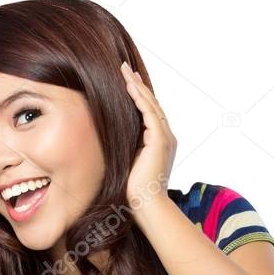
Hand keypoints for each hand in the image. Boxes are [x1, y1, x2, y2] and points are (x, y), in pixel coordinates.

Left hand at [120, 61, 176, 204]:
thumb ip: (125, 149)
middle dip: (137, 85)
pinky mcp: (161, 140)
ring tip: (125, 71)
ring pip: (151, 104)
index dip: (137, 96)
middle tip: (124, 69)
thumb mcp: (128, 163)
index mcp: (159, 143)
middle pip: (151, 104)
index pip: (148, 113)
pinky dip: (140, 98)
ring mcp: (166, 138)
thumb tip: (107, 140)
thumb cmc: (134, 191)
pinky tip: (129, 86)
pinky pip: (150, 113)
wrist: (147, 205)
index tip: (126, 82)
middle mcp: (166, 137)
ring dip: (137, 86)